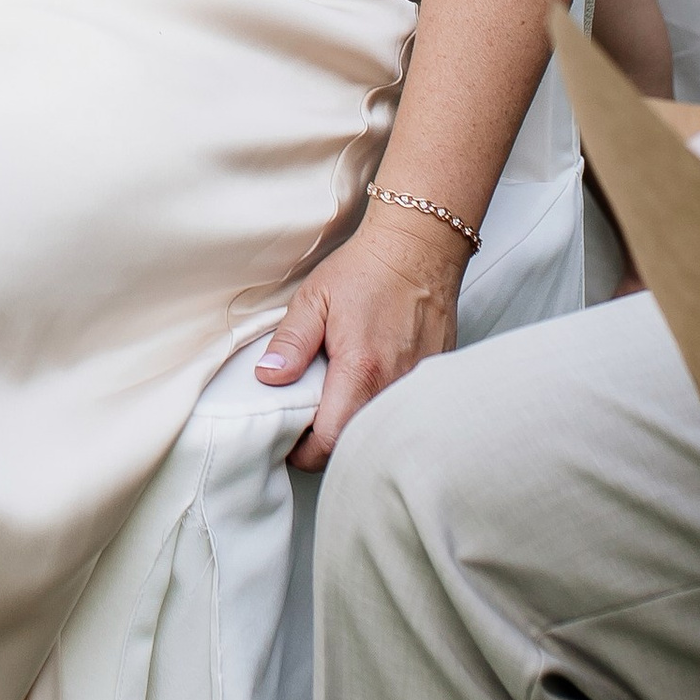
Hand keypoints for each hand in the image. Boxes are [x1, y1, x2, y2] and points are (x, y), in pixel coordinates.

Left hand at [254, 208, 470, 471]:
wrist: (419, 247)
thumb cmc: (369, 269)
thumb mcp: (315, 299)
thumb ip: (291, 342)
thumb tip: (268, 377)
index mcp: (361, 369)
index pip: (331, 441)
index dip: (305, 452)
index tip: (291, 442)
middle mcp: (394, 385)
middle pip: (356, 443)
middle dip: (328, 446)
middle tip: (307, 427)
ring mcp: (417, 385)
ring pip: (380, 429)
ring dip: (354, 428)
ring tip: (335, 406)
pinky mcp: (431, 378)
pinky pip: (401, 411)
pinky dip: (379, 410)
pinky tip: (366, 389)